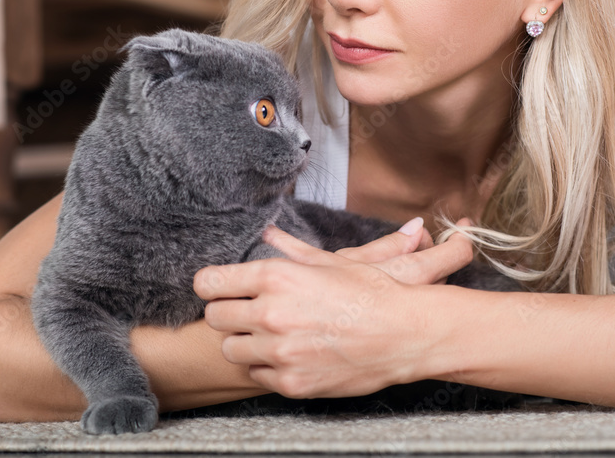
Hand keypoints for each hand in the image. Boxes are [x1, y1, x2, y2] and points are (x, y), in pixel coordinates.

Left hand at [192, 219, 473, 398]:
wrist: (406, 334)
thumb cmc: (371, 291)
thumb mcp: (330, 261)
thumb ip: (290, 250)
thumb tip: (267, 233)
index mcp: (275, 276)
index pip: (209, 283)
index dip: (212, 285)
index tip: (219, 287)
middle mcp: (270, 314)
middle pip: (215, 317)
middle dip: (228, 313)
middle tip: (247, 312)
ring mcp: (279, 352)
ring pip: (231, 349)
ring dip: (244, 341)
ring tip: (269, 334)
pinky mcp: (291, 382)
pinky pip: (256, 374)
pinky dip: (267, 365)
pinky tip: (289, 354)